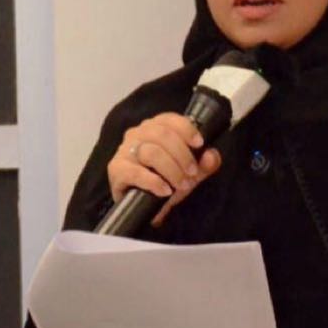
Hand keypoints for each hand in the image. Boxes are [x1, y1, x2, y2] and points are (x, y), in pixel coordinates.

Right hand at [106, 112, 221, 226]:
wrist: (143, 209)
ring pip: (151, 152)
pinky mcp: (116, 170)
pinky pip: (135, 172)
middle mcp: (137, 134)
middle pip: (162, 135)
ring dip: (172, 170)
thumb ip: (204, 164)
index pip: (169, 119)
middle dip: (182, 155)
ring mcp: (124, 151)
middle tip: (192, 173)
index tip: (199, 144)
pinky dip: (153, 182)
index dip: (186, 129)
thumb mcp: (190, 174)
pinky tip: (164, 191)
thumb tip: (211, 155)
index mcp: (155, 128)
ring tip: (182, 185)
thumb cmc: (165, 183)